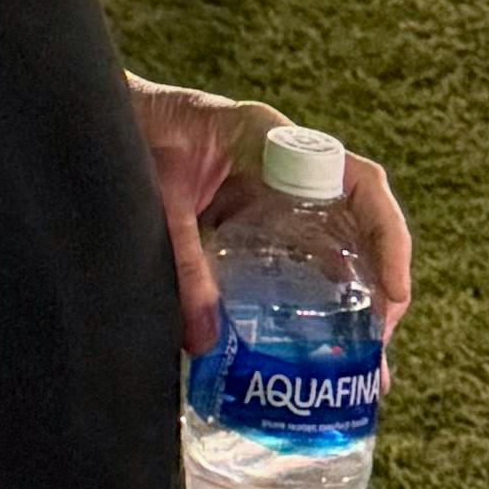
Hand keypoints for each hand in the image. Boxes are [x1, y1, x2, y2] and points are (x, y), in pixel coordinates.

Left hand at [127, 78, 415, 349]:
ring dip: (350, 302)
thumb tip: (208, 341)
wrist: (97, 120)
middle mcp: (285, 167)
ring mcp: (271, 195)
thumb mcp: (155, 196)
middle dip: (378, 285)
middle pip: (358, 223)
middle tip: (377, 349)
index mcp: (271, 142)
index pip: (356, 180)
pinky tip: (308, 350)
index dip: (386, 235)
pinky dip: (308, 302)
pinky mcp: (250, 220)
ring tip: (358, 368)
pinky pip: (295, 260)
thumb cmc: (129, 134)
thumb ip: (180, 261)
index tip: (391, 292)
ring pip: (332, 248)